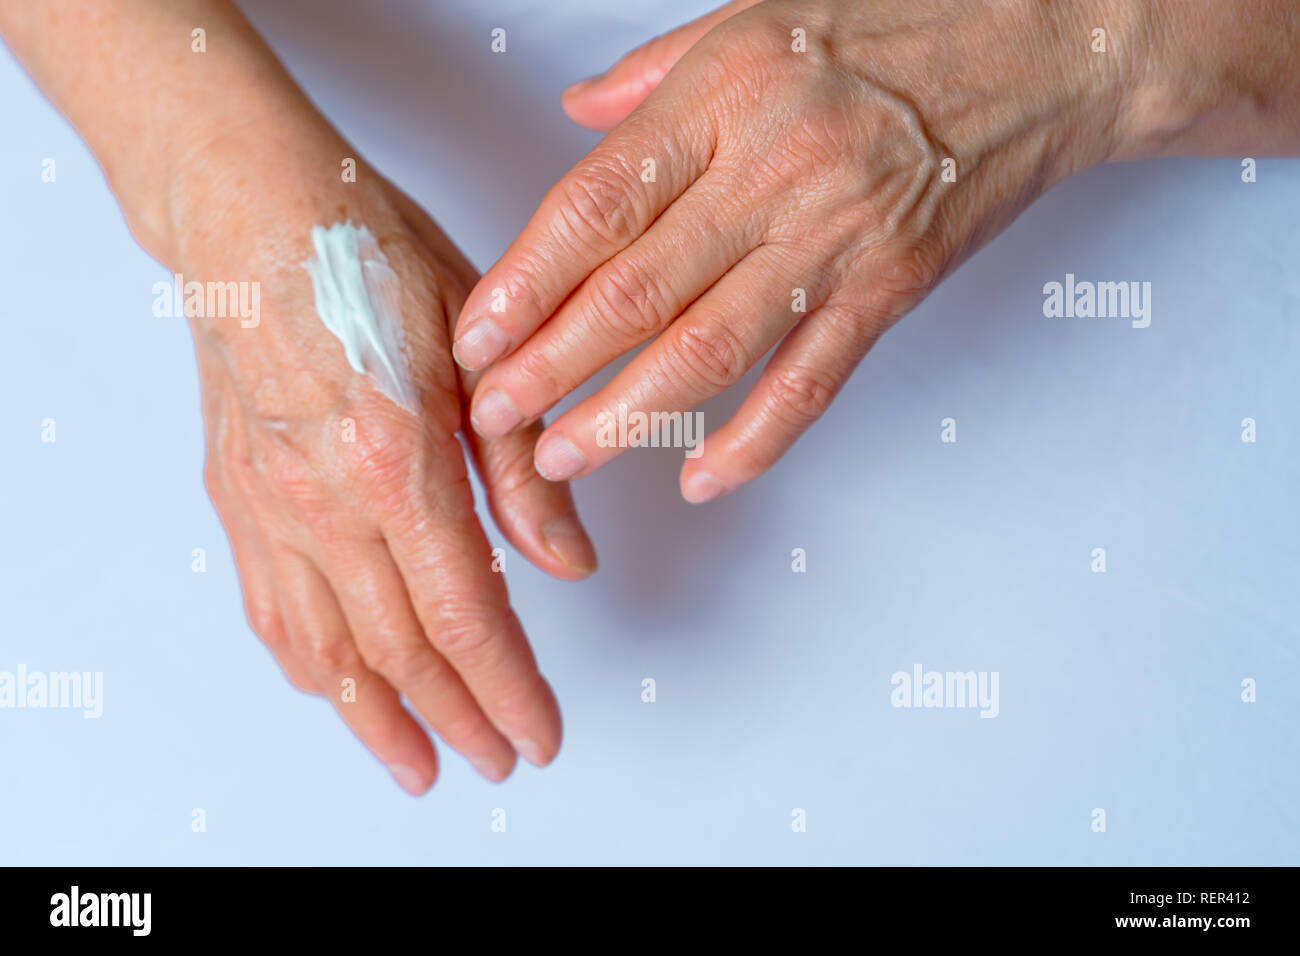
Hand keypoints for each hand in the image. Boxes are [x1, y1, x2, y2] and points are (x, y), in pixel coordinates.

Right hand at [177, 115, 594, 792]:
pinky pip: (271, 610)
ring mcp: (271, 505)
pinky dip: (312, 667)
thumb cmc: (368, 255)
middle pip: (399, 649)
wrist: (252, 216)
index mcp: (396, 459)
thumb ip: (518, 468)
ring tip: (419, 765)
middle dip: (458, 717)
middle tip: (497, 758)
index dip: (505, 688)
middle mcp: (324, 498)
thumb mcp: (479, 345)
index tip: (536, 734)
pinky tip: (339, 692)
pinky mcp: (239, 499)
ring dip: (377, 720)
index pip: (462, 615)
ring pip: (326, 649)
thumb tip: (568, 562)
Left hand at [451, 0, 1148, 499]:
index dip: (525, 281)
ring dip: (626, 416)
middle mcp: (771, 171)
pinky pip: (811, 382)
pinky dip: (753, 440)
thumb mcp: (754, 16)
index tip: (478, 334)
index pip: (595, 207)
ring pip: (709, 349)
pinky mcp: (890, 287)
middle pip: (635, 292)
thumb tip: (575, 119)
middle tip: (493, 415)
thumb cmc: (902, 22)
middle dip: (550, 366)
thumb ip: (654, 77)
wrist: (1048, 44)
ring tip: (565, 456)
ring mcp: (834, 237)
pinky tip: (702, 476)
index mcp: (724, 97)